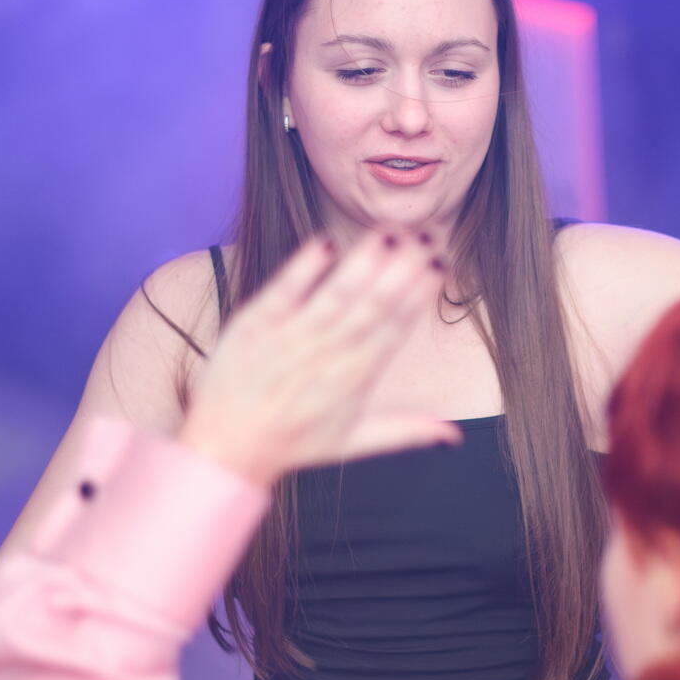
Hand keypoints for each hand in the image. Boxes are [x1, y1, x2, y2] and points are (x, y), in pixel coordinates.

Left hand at [181, 232, 458, 485]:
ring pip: (335, 295)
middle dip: (403, 270)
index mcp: (354, 379)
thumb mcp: (353, 442)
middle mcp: (326, 356)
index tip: (440, 265)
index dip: (418, 296)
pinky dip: (304, 267)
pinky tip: (327, 242)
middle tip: (427, 236)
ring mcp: (290, 337)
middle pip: (372, 306)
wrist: (227, 446)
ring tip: (390, 233)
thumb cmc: (292, 442)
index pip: (394, 329)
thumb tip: (453, 437)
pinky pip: (284, 290)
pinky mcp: (255, 324)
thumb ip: (406, 432)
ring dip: (364, 263)